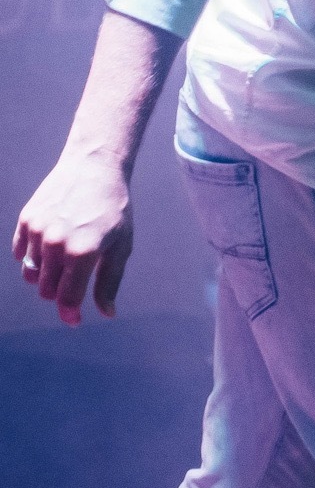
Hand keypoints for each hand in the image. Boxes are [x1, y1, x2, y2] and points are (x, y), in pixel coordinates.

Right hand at [13, 155, 133, 325]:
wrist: (95, 167)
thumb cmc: (114, 209)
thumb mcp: (121, 245)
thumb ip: (109, 282)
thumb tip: (105, 314)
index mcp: (83, 252)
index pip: (67, 298)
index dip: (70, 313)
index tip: (74, 320)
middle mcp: (56, 243)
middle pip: (47, 290)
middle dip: (60, 292)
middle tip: (76, 277)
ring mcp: (38, 231)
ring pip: (32, 274)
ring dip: (46, 275)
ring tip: (66, 258)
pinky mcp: (26, 221)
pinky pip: (21, 254)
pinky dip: (32, 257)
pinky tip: (50, 244)